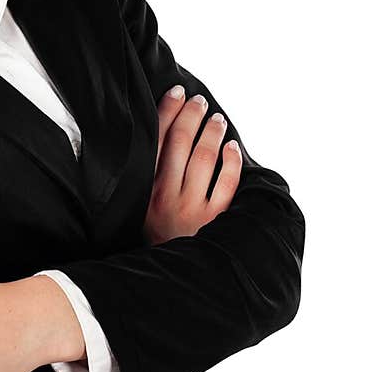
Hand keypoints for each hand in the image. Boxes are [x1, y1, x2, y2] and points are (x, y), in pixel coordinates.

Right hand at [143, 85, 242, 245]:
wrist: (171, 278)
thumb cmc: (156, 241)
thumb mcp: (139, 212)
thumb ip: (144, 182)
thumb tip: (153, 143)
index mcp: (144, 191)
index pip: (156, 140)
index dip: (167, 111)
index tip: (176, 93)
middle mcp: (166, 196)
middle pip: (180, 143)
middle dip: (191, 115)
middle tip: (199, 102)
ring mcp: (193, 208)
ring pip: (204, 158)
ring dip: (211, 132)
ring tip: (217, 119)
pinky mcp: (216, 220)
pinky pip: (227, 182)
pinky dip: (230, 160)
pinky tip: (231, 147)